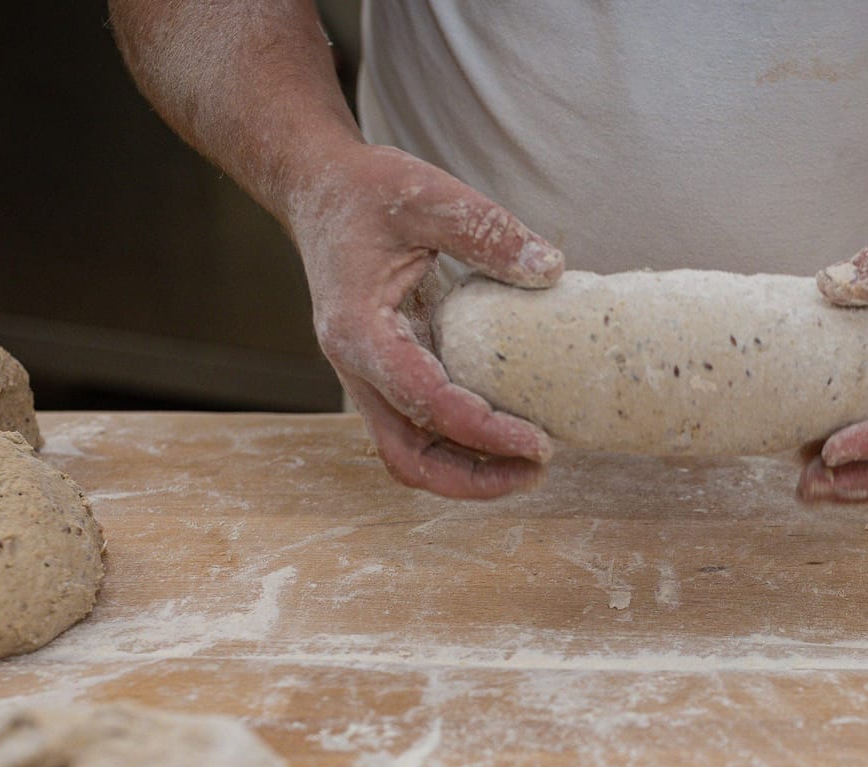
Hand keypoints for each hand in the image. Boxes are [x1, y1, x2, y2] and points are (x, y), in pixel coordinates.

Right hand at [289, 144, 563, 498]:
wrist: (318, 188)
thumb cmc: (366, 189)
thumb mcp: (429, 194)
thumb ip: (487, 230)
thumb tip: (549, 269)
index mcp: (358, 329)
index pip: (424, 402)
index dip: (484, 431)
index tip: (540, 442)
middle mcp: (356, 364)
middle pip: (407, 457)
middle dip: (473, 477)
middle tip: (538, 469)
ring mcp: (368, 374)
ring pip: (409, 452)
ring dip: (467, 470)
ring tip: (529, 464)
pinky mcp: (387, 370)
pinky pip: (419, 426)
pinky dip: (461, 441)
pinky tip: (508, 429)